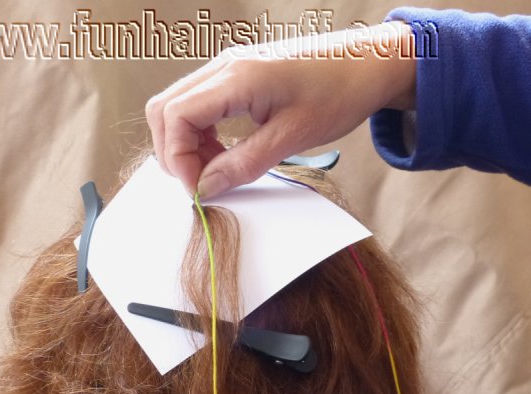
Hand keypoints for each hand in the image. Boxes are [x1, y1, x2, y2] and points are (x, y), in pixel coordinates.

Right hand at [145, 22, 415, 197]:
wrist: (368, 63)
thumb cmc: (338, 93)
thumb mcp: (291, 138)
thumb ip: (243, 165)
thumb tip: (206, 189)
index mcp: (237, 77)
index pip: (176, 116)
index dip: (178, 160)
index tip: (199, 189)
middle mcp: (224, 66)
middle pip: (165, 109)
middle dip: (174, 153)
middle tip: (202, 184)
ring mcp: (228, 68)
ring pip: (178, 107)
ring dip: (186, 144)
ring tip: (215, 171)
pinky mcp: (236, 76)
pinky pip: (199, 104)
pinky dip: (200, 133)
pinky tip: (222, 152)